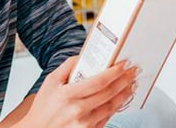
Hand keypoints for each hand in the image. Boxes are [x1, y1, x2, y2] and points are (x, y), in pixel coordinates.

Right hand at [21, 56, 137, 127]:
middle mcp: (78, 110)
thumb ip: (67, 66)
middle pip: (108, 94)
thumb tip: (83, 55)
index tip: (124, 64)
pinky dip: (116, 108)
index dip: (114, 72)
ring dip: (124, 94)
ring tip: (131, 84)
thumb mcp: (50, 82)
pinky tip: (120, 99)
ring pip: (111, 107)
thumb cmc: (42, 108)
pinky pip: (106, 118)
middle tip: (133, 72)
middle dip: (124, 80)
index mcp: (68, 95)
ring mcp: (84, 124)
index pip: (98, 82)